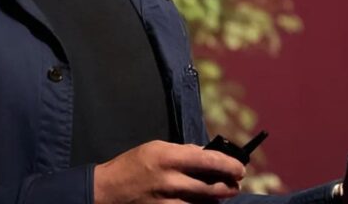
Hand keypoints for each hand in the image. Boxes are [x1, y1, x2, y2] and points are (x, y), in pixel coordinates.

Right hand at [93, 140, 244, 203]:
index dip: (230, 166)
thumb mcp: (156, 148)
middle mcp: (170, 180)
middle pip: (212, 188)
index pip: (210, 161)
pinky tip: (200, 203)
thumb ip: (183, 152)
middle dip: (229, 187)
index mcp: (169, 157)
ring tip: (219, 194)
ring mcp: (167, 202)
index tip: (240, 169)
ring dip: (216, 200)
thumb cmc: (133, 166)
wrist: (106, 191)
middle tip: (234, 184)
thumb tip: (209, 156)